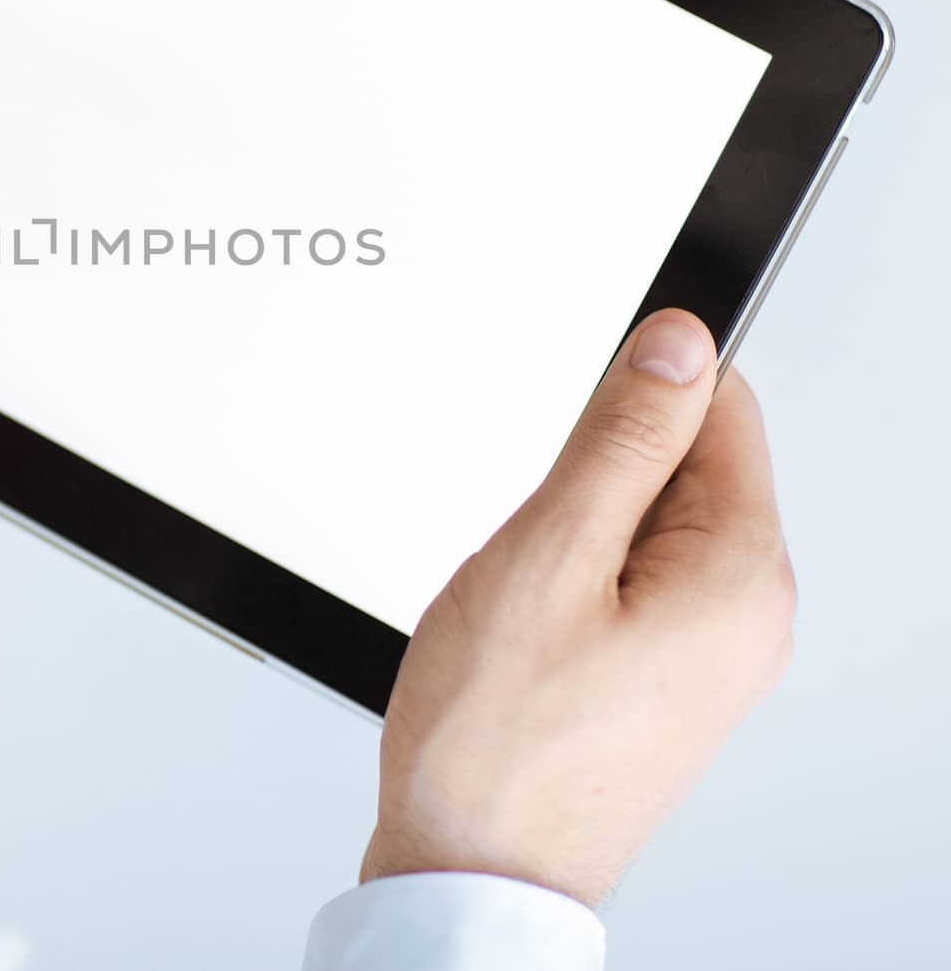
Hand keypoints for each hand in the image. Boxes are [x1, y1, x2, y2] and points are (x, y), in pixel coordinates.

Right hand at [363, 309, 794, 906]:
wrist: (472, 872)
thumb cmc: (500, 739)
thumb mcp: (550, 553)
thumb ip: (622, 438)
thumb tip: (678, 343)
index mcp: (739, 574)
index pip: (720, 408)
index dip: (635, 393)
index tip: (574, 430)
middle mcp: (744, 616)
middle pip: (682, 466)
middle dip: (593, 475)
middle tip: (536, 543)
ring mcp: (707, 654)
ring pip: (642, 526)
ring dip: (574, 532)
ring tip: (525, 598)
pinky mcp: (664, 679)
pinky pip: (626, 582)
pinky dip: (570, 580)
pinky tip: (528, 629)